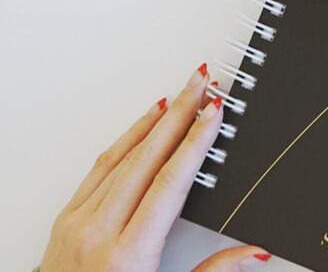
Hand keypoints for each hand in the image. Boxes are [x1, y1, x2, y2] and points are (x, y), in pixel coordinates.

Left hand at [40, 64, 271, 271]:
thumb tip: (253, 252)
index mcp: (129, 255)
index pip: (171, 182)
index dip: (197, 142)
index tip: (215, 112)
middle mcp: (99, 232)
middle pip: (148, 157)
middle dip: (180, 112)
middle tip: (202, 80)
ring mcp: (78, 223)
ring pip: (122, 156)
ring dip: (154, 119)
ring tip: (179, 93)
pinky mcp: (66, 220)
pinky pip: (99, 167)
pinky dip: (125, 140)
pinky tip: (143, 124)